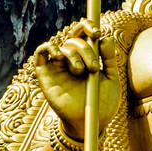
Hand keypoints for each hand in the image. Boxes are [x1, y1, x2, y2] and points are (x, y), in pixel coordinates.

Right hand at [33, 20, 120, 141]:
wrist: (89, 124)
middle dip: (86, 49)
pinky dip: (48, 47)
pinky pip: (40, 53)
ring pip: (61, 46)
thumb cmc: (102, 104)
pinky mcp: (45, 75)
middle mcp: (71, 59)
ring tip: (80, 72)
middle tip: (93, 68)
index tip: (97, 32)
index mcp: (87, 57)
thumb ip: (109, 59)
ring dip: (73, 54)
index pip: (84, 34)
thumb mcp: (111, 80)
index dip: (88, 26)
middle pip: (74, 39)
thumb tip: (105, 38)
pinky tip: (58, 56)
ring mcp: (58, 66)